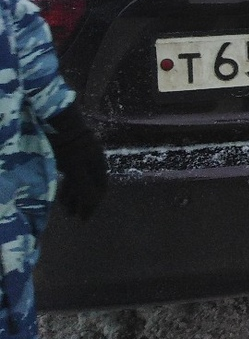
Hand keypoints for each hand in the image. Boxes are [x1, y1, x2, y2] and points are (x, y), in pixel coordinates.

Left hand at [47, 102, 108, 219]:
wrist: (58, 119)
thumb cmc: (68, 146)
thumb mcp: (76, 169)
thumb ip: (84, 187)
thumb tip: (92, 204)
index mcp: (98, 163)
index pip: (100, 188)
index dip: (93, 204)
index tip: (84, 218)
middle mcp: (93, 159)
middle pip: (90, 184)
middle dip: (81, 200)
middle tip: (71, 215)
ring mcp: (81, 153)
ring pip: (80, 178)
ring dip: (73, 193)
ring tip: (63, 206)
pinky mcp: (69, 150)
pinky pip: (71, 171)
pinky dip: (67, 183)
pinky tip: (60, 186)